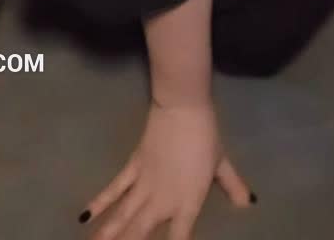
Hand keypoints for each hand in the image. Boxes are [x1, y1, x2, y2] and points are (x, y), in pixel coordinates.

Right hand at [79, 96, 253, 238]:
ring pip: (123, 215)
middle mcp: (162, 199)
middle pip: (141, 232)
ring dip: (109, 233)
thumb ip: (233, 186)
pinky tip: (85, 217)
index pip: (178, 239)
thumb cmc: (205, 136)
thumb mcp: (222, 163)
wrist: (182, 107)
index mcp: (187, 202)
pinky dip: (99, 203)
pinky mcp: (132, 167)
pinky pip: (114, 189)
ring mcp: (144, 184)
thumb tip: (248, 203)